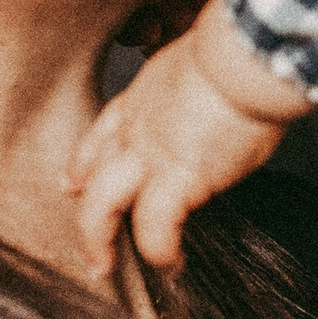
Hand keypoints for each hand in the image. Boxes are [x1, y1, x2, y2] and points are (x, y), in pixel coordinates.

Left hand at [67, 0, 309, 276]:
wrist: (243, 56)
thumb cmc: (237, 53)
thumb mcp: (200, 65)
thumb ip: (194, 93)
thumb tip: (215, 107)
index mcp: (143, 99)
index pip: (102, 135)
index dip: (84, 163)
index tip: (74, 182)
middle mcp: (137, 129)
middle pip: (92, 176)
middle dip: (86, 213)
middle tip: (90, 242)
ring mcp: (150, 155)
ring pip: (101, 206)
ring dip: (100, 240)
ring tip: (107, 265)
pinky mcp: (176, 178)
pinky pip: (155, 228)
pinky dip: (160, 251)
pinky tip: (170, 263)